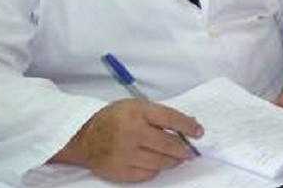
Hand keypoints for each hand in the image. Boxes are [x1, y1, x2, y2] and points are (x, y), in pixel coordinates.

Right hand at [50, 99, 202, 182]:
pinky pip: (147, 174)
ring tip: (176, 158)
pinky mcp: (120, 171)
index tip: (199, 132)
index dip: (188, 126)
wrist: (83, 137)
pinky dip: (156, 169)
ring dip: (173, 161)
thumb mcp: (136, 107)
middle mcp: (132, 133)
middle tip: (190, 151)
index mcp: (137, 112)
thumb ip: (161, 115)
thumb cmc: (114, 119)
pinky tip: (156, 163)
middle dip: (184, 149)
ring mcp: (125, 154)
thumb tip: (190, 123)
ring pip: (160, 162)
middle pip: (168, 144)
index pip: (170, 119)